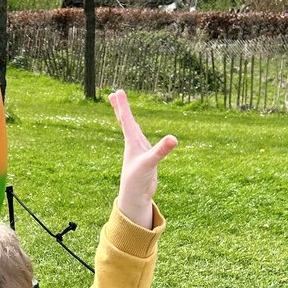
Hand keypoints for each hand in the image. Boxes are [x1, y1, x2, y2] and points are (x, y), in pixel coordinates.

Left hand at [108, 89, 176, 228]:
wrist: (136, 197)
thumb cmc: (138, 180)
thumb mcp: (150, 163)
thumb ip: (161, 151)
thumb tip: (173, 139)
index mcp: (132, 142)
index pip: (126, 119)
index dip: (122, 105)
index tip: (116, 91)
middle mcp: (134, 144)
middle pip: (125, 121)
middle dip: (120, 107)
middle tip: (114, 93)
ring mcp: (139, 150)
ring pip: (131, 130)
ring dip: (126, 118)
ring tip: (121, 109)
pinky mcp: (145, 157)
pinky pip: (140, 140)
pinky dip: (138, 133)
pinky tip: (138, 134)